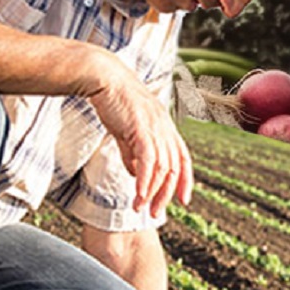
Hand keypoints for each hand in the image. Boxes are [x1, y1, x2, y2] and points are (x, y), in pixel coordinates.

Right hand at [87, 56, 193, 216]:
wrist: (104, 77)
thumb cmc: (114, 101)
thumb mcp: (126, 130)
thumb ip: (132, 152)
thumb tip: (134, 172)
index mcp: (166, 126)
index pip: (183, 158)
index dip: (185, 180)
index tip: (183, 200)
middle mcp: (166, 127)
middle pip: (174, 167)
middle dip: (166, 194)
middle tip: (154, 213)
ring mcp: (156, 127)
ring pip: (162, 167)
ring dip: (152, 191)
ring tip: (140, 208)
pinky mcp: (142, 128)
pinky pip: (148, 161)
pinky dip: (145, 180)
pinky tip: (138, 194)